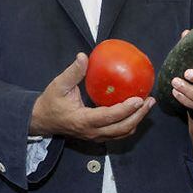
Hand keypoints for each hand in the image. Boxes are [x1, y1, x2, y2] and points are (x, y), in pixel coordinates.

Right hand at [30, 52, 155, 141]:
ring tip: (147, 105)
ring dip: (136, 120)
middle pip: (122, 129)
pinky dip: (129, 123)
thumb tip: (84, 56)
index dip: (125, 109)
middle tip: (149, 101)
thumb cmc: (51, 102)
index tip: (139, 99)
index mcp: (83, 120)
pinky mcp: (97, 135)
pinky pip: (118, 133)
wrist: (42, 120)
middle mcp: (92, 132)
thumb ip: (73, 72)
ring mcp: (96, 136)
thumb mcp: (59, 85)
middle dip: (138, 115)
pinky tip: (135, 111)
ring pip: (122, 133)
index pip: (109, 117)